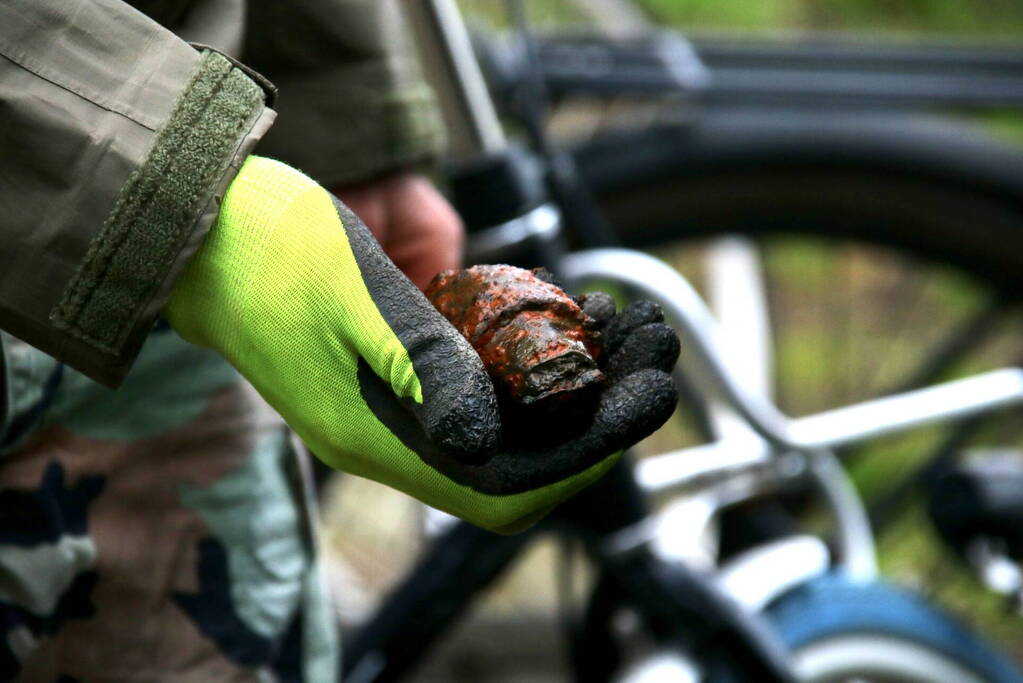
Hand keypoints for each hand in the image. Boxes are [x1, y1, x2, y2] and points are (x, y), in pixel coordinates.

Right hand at [166, 156, 676, 531]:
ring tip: (634, 329)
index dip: (585, 455)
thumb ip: (423, 366)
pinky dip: (544, 362)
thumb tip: (488, 440)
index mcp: (378, 435)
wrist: (206, 225)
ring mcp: (403, 401)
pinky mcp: (408, 366)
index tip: (644, 399)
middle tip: (657, 353)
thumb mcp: (353, 297)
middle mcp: (398, 432)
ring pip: (513, 423)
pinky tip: (578, 317)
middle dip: (601, 414)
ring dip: (582, 387)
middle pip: (521, 457)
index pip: (505, 484)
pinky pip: (490, 385)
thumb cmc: (265, 251)